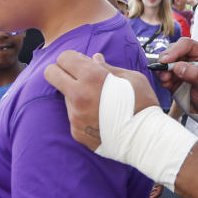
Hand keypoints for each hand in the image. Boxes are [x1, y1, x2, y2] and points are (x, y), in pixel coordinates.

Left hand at [44, 51, 158, 151]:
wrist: (146, 140)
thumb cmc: (143, 105)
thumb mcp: (132, 78)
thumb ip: (108, 67)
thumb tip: (94, 59)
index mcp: (92, 78)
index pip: (64, 58)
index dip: (72, 58)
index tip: (81, 62)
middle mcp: (78, 96)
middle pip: (51, 74)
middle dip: (60, 70)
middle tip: (76, 75)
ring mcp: (75, 116)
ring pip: (65, 96)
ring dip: (76, 94)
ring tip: (99, 102)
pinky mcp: (76, 132)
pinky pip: (74, 116)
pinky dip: (83, 113)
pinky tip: (100, 117)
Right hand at [154, 38, 197, 114]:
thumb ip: (195, 76)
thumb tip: (179, 67)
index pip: (187, 45)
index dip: (175, 49)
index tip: (167, 60)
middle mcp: (190, 58)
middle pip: (173, 50)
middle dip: (166, 60)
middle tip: (164, 72)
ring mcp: (181, 67)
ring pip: (165, 61)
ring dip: (162, 70)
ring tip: (167, 81)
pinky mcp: (173, 77)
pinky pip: (162, 73)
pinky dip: (162, 78)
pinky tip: (167, 85)